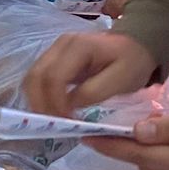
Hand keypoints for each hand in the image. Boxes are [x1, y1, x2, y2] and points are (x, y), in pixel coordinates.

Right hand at [24, 30, 156, 117]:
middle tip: (56, 125)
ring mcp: (55, 49)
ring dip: (38, 101)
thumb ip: (94, 92)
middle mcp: (60, 44)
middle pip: (35, 76)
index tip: (67, 122)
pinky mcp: (54, 57)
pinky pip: (39, 77)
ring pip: (32, 77)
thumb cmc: (132, 62)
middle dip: (40, 104)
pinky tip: (53, 108)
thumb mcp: (121, 80)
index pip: (53, 78)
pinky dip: (41, 95)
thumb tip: (69, 104)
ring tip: (54, 119)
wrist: (136, 44)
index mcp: (78, 47)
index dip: (55, 103)